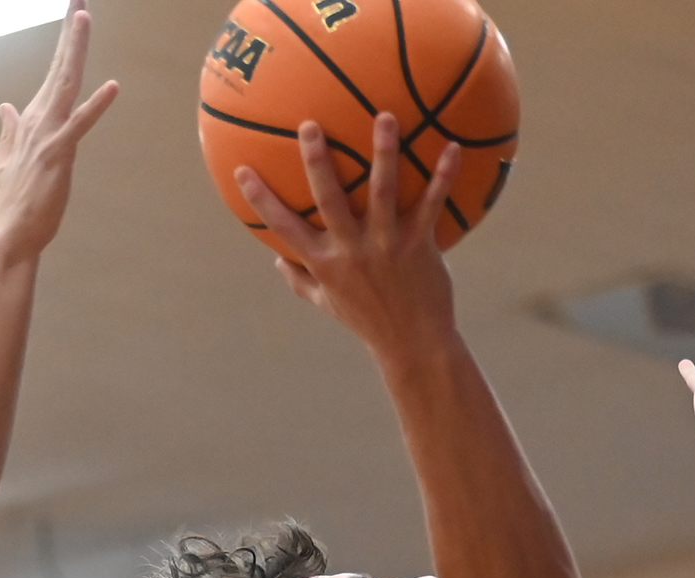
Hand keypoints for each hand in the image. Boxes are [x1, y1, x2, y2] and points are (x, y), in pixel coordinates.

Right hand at [0, 0, 120, 260]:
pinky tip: (112, 86)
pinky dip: (97, 105)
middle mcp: (38, 120)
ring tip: (82, 17)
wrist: (10, 234)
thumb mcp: (6, 160)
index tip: (75, 13)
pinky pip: (80, 124)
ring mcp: (48, 135)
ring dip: (75, 50)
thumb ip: (8, 131)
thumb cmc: (13, 201)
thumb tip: (5, 106)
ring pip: (66, 84)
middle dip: (71, 32)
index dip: (65, 43)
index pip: (53, 73)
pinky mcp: (59, 154)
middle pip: (59, 68)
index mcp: (31, 120)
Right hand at [237, 115, 457, 355]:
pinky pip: (431, 204)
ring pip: (383, 192)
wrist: (413, 345)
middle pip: (330, 199)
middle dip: (317, 161)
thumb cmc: (368, 321)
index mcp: (325, 264)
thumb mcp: (328, 305)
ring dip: (384, 153)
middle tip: (310, 124)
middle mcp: (352, 251)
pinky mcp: (420, 246)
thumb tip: (276, 261)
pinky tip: (452, 146)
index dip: (261, 200)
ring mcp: (386, 246)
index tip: (243, 170)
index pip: (284, 228)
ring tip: (385, 116)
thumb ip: (301, 282)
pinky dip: (443, 176)